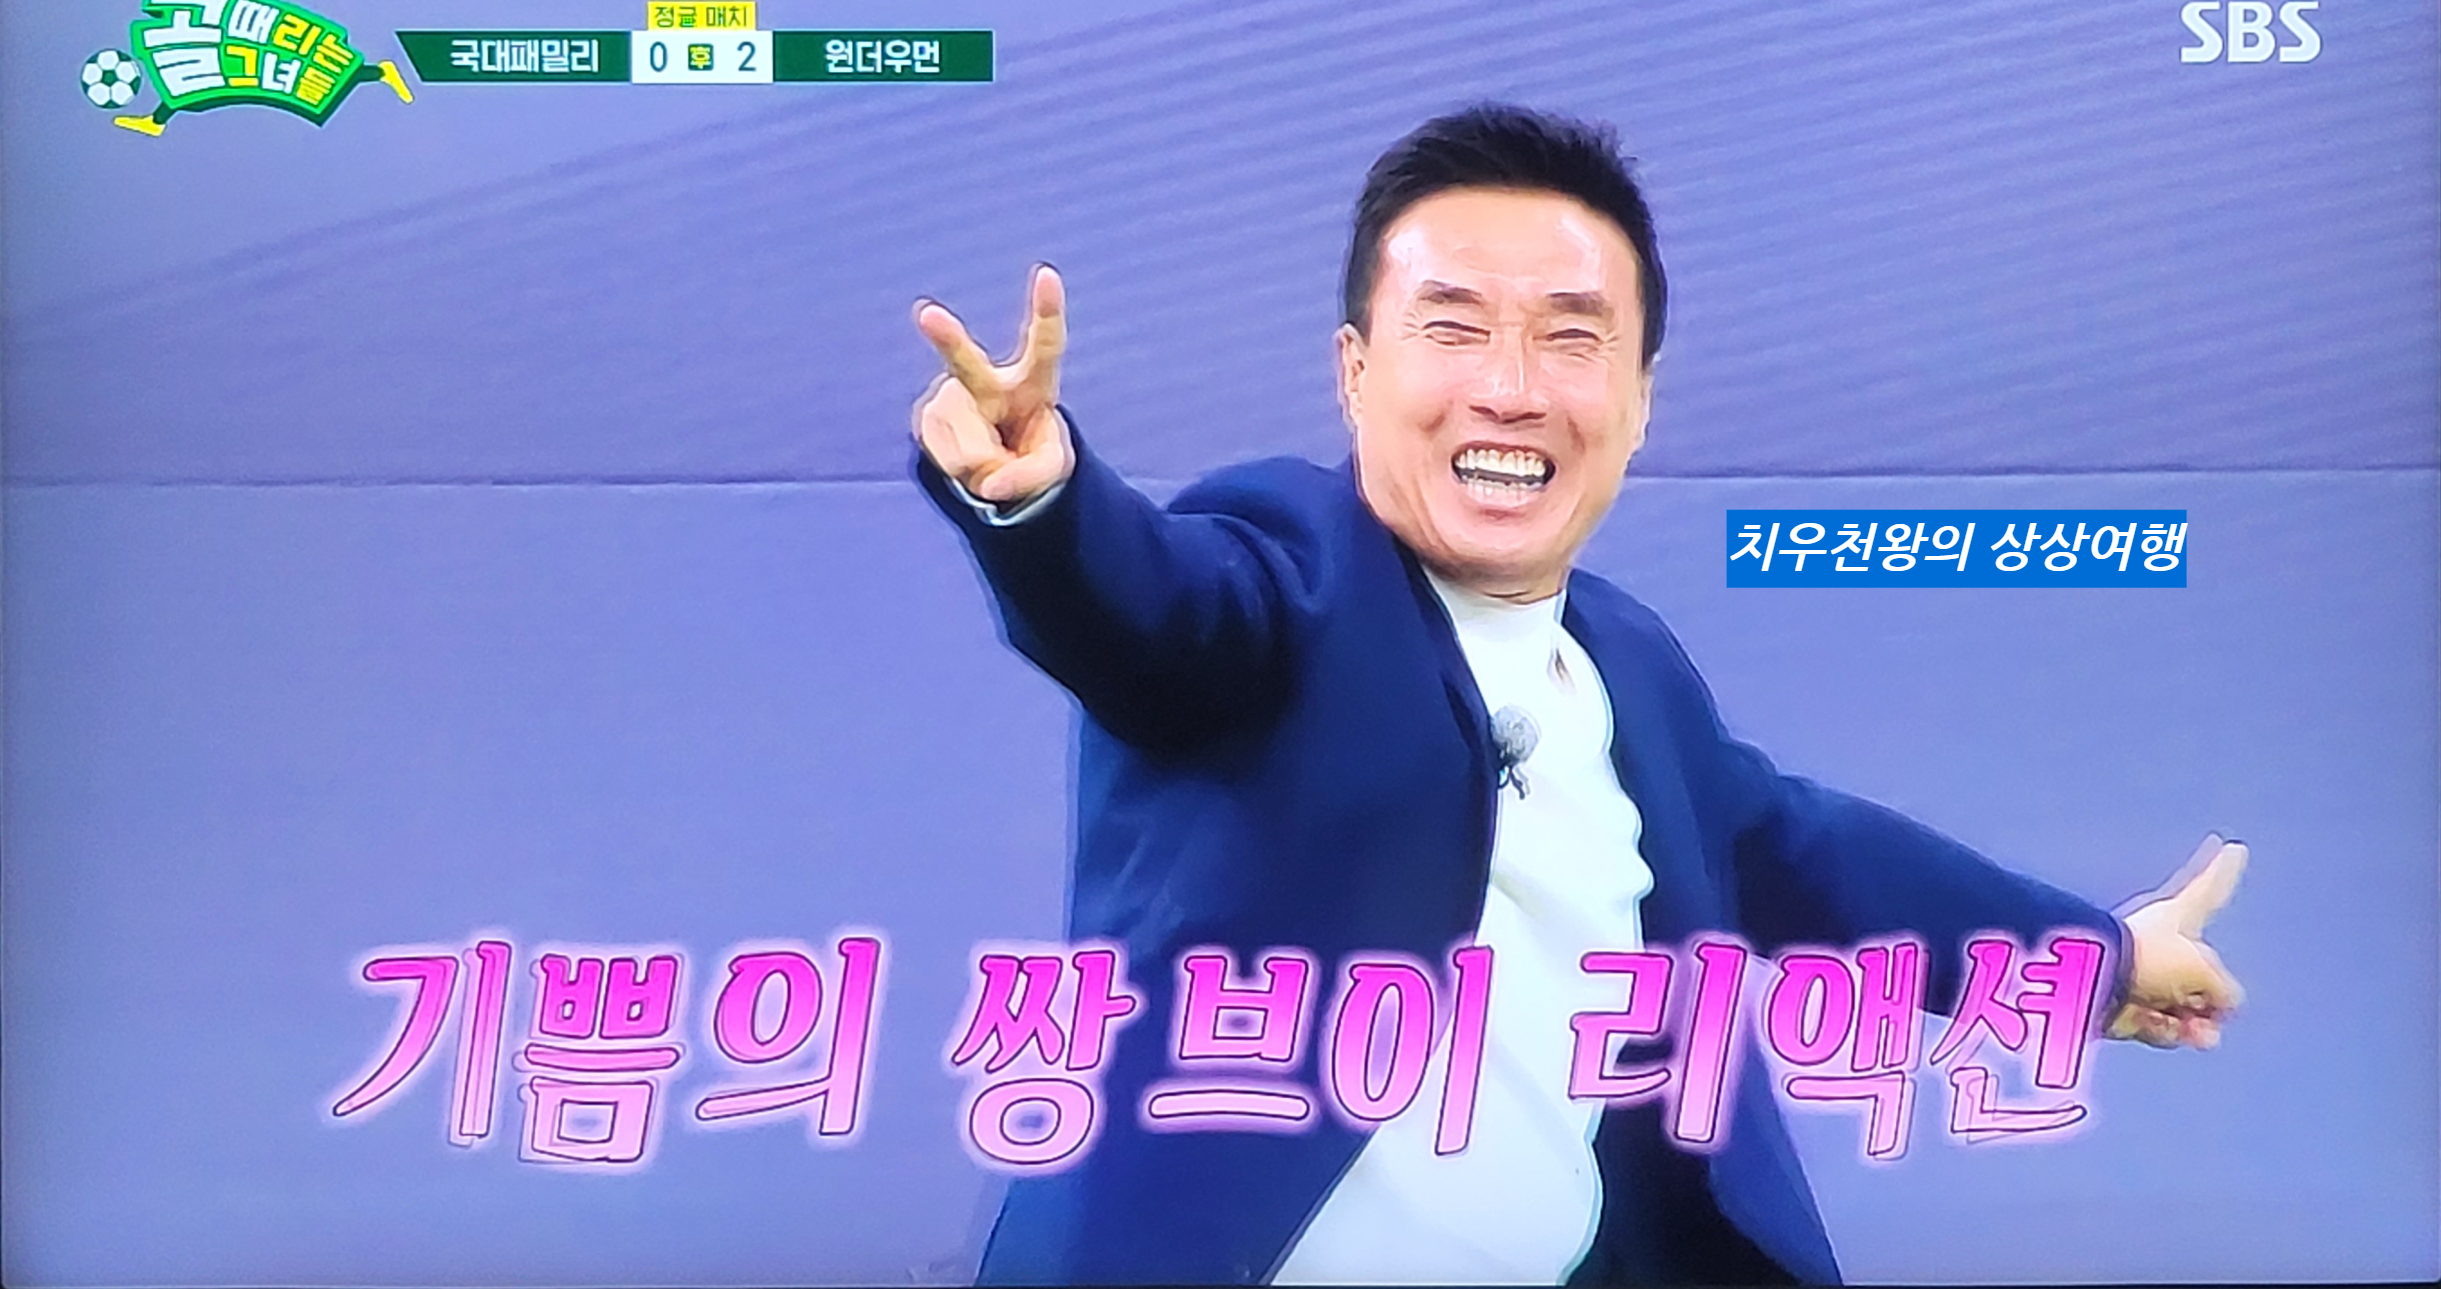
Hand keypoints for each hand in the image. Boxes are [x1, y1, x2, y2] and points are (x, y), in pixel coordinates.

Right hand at [911, 265, 1074, 506]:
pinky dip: (964, 475)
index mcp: (1033, 380)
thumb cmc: (1032, 448)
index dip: (1047, 309)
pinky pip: (947, 461)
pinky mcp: (927, 417)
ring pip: (967, 448)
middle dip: (945, 336)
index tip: (1047, 273)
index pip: (1045, 343)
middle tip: (926, 313)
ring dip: (985, 470)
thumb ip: (1035, 475)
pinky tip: (970, 459)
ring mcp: (951, 396)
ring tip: (993, 459)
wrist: (997, 459)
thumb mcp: (1051, 466)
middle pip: (965, 361)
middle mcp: (987, 380)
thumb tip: (993, 488)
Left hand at [2107, 834, 2245, 1049]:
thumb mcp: (2206, 969)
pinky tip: (2161, 1026)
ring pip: (2192, 1010)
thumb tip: (2210, 1021)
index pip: (2208, 889)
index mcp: (2178, 917)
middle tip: (2202, 1005)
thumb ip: (2224, 991)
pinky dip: (2169, 1033)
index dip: (2222, 870)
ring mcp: (2149, 978)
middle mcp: (2165, 946)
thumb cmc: (2150, 958)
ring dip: (2197, 1024)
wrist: (2098, 981)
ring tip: (2191, 1026)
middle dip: (2211, 1000)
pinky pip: (2167, 1029)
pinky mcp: (2133, 1009)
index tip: (2233, 847)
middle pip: (2206, 976)